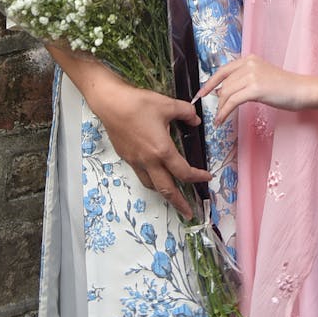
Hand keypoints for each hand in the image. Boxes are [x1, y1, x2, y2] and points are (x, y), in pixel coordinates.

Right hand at [91, 83, 210, 219]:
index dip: (198, 177)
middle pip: (166, 190)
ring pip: (151, 184)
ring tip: (171, 193)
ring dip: (163, 192)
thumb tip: (195, 119)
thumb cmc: (138, 104)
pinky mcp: (126, 156)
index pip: (184, 172)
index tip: (206, 178)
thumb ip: (186, 113)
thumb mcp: (167, 104)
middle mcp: (149, 161)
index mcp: (162, 150)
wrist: (111, 104)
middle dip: (179, 203)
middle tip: (188, 213)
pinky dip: (150, 178)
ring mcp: (135, 160)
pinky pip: (141, 173)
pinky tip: (153, 170)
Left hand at [197, 55, 307, 124]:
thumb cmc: (284, 87)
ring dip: (220, 108)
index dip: (209, 83)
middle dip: (217, 101)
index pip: (223, 70)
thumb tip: (222, 91)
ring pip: (226, 93)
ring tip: (219, 119)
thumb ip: (242, 80)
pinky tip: (221, 120)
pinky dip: (224, 112)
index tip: (201, 93)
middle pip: (224, 84)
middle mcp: (249, 64)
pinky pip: (232, 101)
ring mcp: (252, 75)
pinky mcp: (256, 88)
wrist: (302, 90)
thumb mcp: (261, 78)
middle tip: (217, 113)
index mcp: (249, 59)